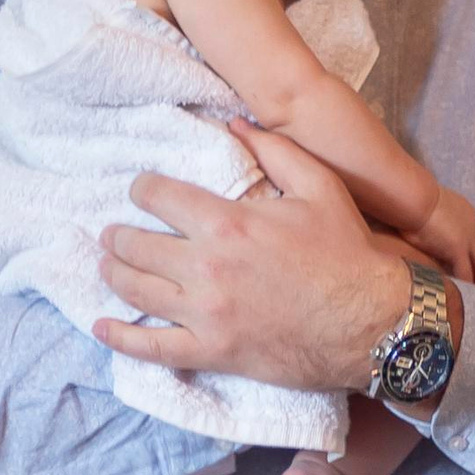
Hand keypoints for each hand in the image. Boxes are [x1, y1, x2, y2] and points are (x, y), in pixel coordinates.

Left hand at [96, 123, 406, 393]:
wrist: (372, 323)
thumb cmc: (348, 254)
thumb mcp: (320, 187)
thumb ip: (275, 151)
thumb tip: (237, 123)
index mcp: (228, 222)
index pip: (159, 196)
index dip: (142, 190)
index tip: (140, 192)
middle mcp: (207, 266)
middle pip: (136, 244)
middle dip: (118, 235)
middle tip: (114, 233)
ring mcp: (205, 312)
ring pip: (135, 289)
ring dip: (113, 274)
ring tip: (107, 266)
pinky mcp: (212, 351)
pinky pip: (152, 347)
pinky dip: (121, 338)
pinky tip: (102, 328)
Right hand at [409, 186, 474, 285]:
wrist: (415, 199)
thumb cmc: (415, 200)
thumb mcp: (432, 208)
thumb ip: (436, 218)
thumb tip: (427, 226)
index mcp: (467, 213)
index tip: (474, 260)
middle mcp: (472, 225)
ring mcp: (467, 238)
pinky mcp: (458, 250)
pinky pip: (466, 272)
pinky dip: (466, 283)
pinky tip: (462, 294)